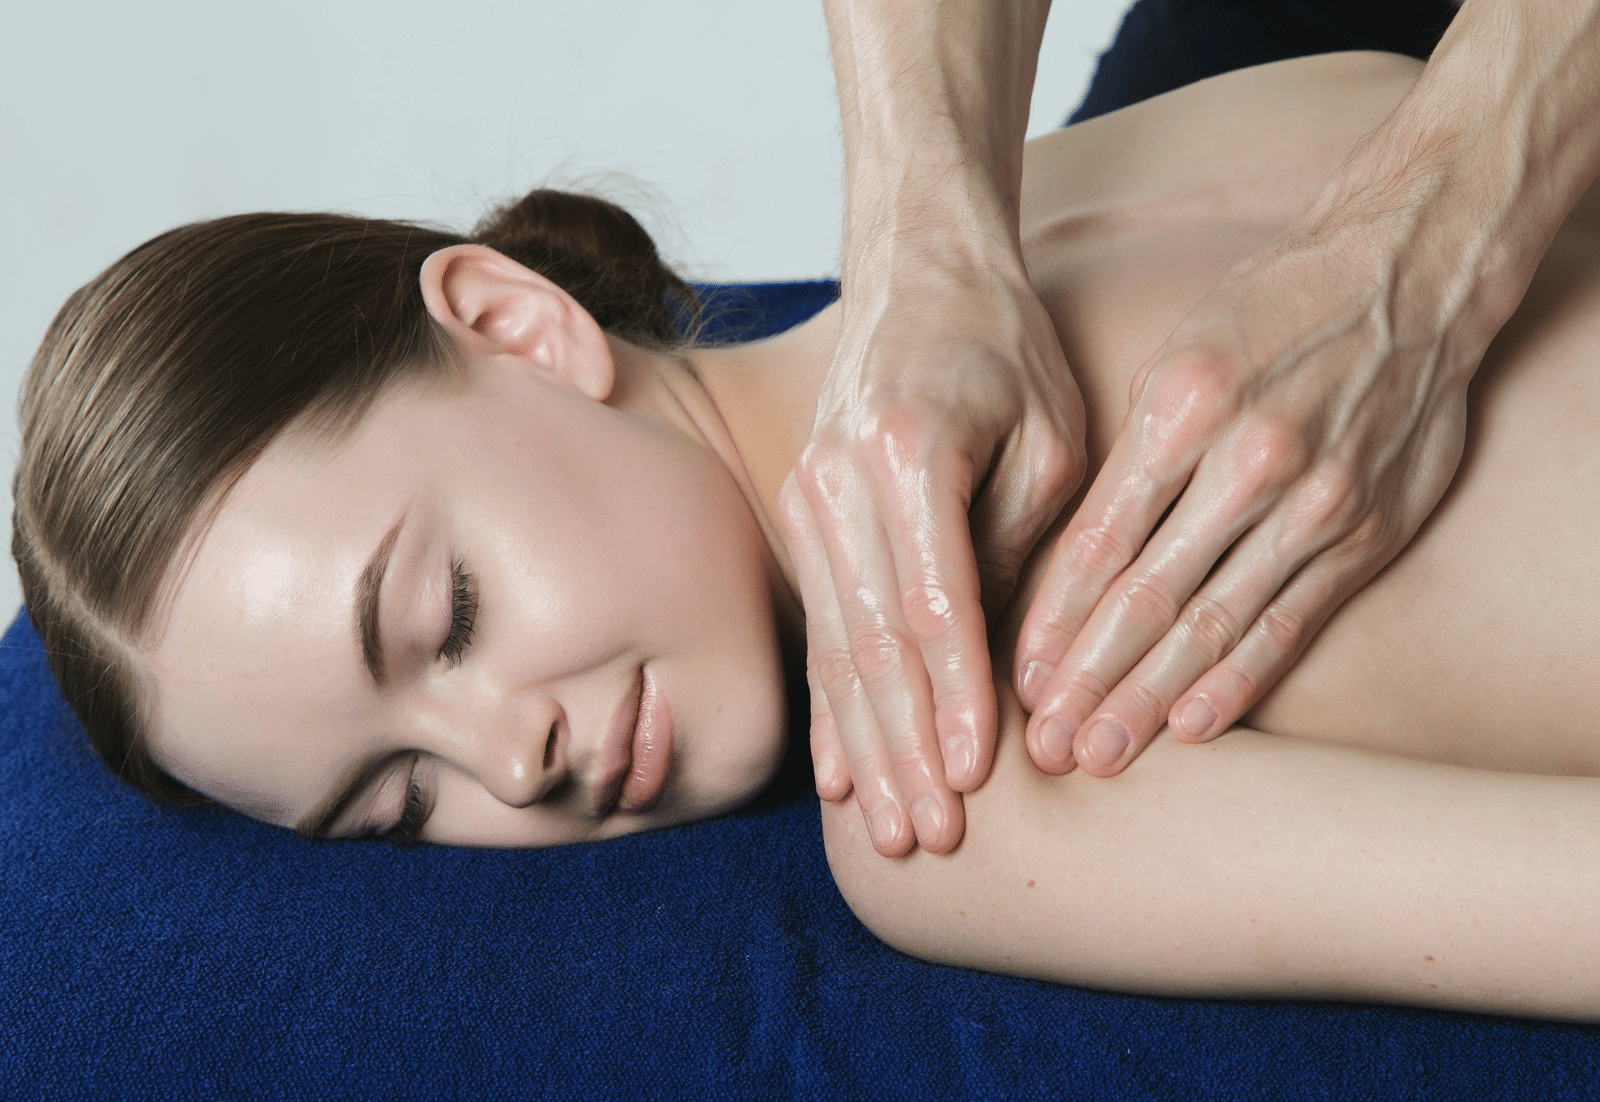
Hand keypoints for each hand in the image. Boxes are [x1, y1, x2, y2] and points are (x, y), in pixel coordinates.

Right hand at [780, 260, 1084, 855]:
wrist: (920, 270)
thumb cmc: (1006, 349)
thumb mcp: (1051, 438)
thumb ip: (1021, 549)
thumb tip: (1007, 669)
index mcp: (909, 452)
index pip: (936, 604)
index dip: (957, 699)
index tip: (979, 777)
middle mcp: (838, 480)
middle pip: (872, 644)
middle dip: (903, 751)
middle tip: (929, 840)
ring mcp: (806, 497)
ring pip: (837, 649)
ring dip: (864, 748)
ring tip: (888, 832)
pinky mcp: (802, 514)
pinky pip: (820, 628)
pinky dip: (831, 707)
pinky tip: (837, 774)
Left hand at [1015, 199, 1482, 777]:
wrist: (1409, 277)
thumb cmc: (1268, 314)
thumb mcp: (1176, 358)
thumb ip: (1131, 457)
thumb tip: (1071, 561)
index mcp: (1182, 408)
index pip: (1099, 541)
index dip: (1051, 621)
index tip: (1012, 680)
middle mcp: (1249, 459)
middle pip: (1147, 597)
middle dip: (1087, 681)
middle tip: (1040, 747)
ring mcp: (1315, 502)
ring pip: (1214, 623)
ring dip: (1150, 699)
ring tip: (1098, 755)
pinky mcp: (1366, 533)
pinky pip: (1291, 622)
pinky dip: (1239, 680)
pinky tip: (1192, 728)